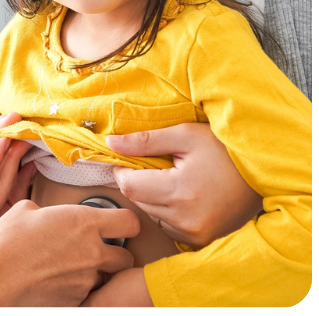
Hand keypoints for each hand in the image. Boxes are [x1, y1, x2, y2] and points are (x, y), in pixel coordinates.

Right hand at [0, 201, 139, 308]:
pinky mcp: (75, 302)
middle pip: (126, 258)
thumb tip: (46, 215)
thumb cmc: (6, 241)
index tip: (118, 223)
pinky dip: (77, 289)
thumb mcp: (27, 209)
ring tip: (73, 267)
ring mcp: (85, 281)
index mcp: (84, 222)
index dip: (125, 222)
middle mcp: (92, 252)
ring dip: (96, 273)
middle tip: (100, 250)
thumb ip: (48, 211)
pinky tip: (58, 281)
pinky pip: (86, 294)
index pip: (129, 222)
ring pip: (106, 279)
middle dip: (116, 254)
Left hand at [107, 123, 263, 246]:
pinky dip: (168, 211)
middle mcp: (185, 219)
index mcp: (180, 191)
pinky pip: (169, 226)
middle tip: (154, 164)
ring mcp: (194, 233)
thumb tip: (112, 143)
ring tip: (171, 177)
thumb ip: (145, 141)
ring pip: (152, 215)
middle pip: (139, 201)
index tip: (127, 158)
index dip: (122, 170)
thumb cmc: (224, 148)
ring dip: (152, 197)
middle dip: (139, 181)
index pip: (129, 186)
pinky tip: (182, 194)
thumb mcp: (184, 135)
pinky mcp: (201, 240)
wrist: (262, 172)